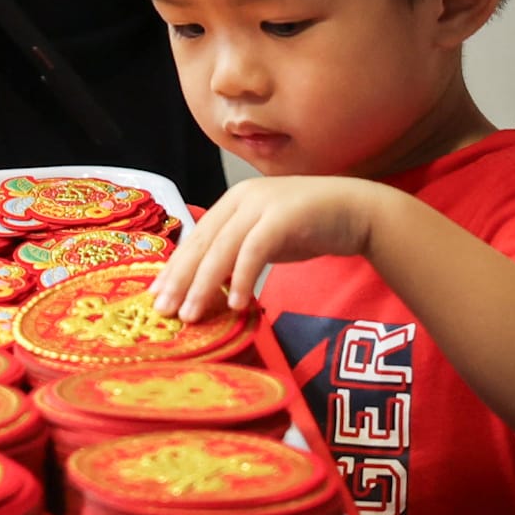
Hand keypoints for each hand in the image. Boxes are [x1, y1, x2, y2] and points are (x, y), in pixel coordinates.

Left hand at [153, 176, 390, 323]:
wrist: (356, 210)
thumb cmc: (310, 226)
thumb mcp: (265, 238)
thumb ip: (238, 253)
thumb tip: (210, 285)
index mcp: (233, 202)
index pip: (196, 238)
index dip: (175, 267)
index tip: (157, 295)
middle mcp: (242, 199)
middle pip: (202, 243)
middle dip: (180, 279)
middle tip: (163, 311)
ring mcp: (263, 205)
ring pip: (223, 249)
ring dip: (204, 285)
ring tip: (192, 314)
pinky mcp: (284, 217)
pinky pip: (255, 251)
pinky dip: (243, 278)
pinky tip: (236, 304)